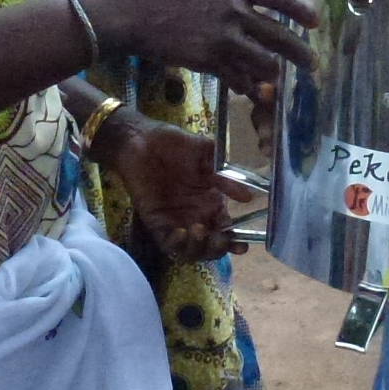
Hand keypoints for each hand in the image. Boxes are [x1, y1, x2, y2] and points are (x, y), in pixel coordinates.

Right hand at [84, 0, 317, 97]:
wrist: (128, 12)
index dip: (301, 9)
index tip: (315, 21)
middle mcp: (233, 8)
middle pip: (279, 34)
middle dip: (300, 52)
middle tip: (312, 64)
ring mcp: (222, 36)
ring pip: (263, 61)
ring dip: (274, 73)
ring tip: (280, 80)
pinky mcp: (208, 59)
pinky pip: (238, 77)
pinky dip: (246, 85)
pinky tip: (250, 90)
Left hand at [99, 115, 254, 263]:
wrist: (140, 139)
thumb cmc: (174, 143)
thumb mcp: (206, 155)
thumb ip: (226, 176)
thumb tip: (248, 197)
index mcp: (210, 202)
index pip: (225, 229)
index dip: (234, 241)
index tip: (242, 245)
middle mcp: (195, 215)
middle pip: (210, 246)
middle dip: (218, 248)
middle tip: (220, 239)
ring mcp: (175, 220)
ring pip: (190, 250)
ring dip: (198, 248)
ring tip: (199, 230)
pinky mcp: (155, 222)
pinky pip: (167, 243)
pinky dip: (176, 244)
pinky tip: (182, 232)